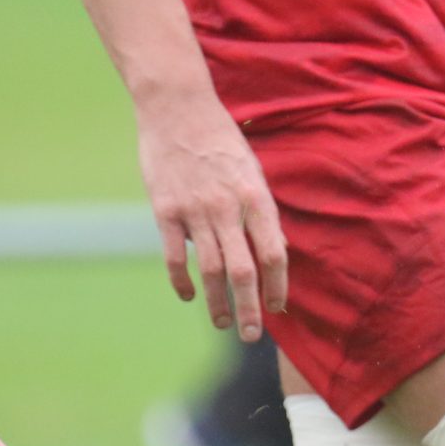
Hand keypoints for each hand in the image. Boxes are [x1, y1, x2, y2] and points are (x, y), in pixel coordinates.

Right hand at [136, 93, 287, 341]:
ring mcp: (195, 210)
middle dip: (251, 308)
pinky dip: (182, 280)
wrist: (178, 110)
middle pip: (244, 271)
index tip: (280, 309)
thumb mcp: (253, 173)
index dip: (278, 287)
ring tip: (224, 324)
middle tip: (254, 336)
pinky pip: (175, 255)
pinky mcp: (165, 210)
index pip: (274, 255)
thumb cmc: (222, 143)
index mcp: (257, 199)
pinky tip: (189, 296)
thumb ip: (263, 214)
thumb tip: (276, 252)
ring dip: (218, 303)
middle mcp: (228, 208)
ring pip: (210, 270)